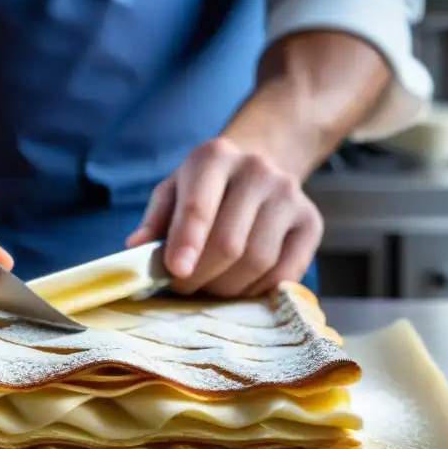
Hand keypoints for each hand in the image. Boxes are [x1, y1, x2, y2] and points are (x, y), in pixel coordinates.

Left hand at [126, 137, 322, 297]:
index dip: (186, 244)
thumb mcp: (173, 191)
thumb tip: (136, 249)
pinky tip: (241, 286)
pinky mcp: (311, 222)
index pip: (199, 207)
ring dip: (227, 288)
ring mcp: (290, 195)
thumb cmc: (205, 187)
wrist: (259, 165)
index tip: (174, 273)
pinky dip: (259, 291)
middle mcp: (257, 170)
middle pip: (229, 244)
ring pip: (257, 261)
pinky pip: (285, 273)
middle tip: (184, 287)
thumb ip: (155, 220)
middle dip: (201, 277)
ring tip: (210, 286)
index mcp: (214, 157)